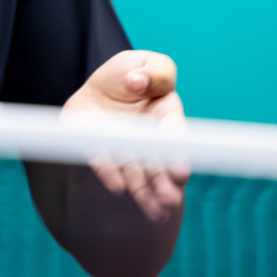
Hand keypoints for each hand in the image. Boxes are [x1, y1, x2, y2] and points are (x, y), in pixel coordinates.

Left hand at [63, 49, 188, 221]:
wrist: (95, 91)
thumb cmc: (128, 77)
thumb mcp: (144, 63)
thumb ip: (154, 71)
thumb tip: (137, 83)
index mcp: (165, 115)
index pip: (174, 134)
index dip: (178, 152)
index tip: (180, 172)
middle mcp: (147, 137)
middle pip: (158, 162)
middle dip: (164, 182)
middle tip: (171, 201)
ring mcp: (123, 146)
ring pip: (136, 172)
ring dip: (145, 192)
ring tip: (155, 213)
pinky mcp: (97, 149)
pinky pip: (103, 162)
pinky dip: (109, 173)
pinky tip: (116, 187)